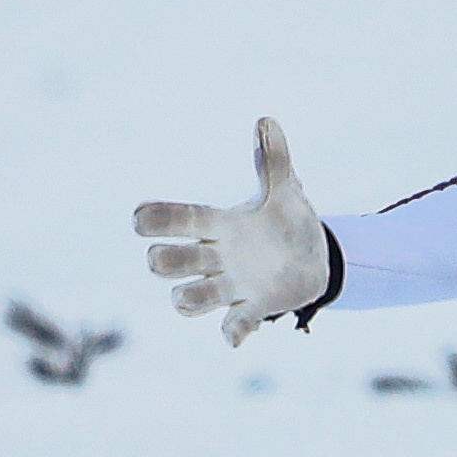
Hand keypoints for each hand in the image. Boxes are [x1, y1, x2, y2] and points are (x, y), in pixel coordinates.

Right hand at [134, 118, 330, 345]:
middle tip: (169, 255)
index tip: (139, 219)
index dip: (156, 219)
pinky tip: (233, 335)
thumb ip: (275, 160)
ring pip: (189, 299)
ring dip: (189, 298)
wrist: (317, 257)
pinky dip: (232, 331)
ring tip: (202, 292)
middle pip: (168, 264)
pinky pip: (233, 325)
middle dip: (164, 261)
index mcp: (220, 225)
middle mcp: (216, 257)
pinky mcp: (254, 308)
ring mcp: (232, 286)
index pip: (178, 220)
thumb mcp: (288, 189)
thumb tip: (266, 121)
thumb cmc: (290, 220)